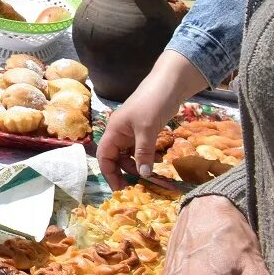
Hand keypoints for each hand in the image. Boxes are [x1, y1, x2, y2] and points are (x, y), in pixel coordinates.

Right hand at [97, 51, 208, 186]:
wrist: (168, 84)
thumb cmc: (152, 104)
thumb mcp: (147, 130)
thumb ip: (143, 153)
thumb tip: (142, 175)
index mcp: (113, 132)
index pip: (104, 157)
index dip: (110, 174)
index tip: (121, 189)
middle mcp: (119, 133)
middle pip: (116, 159)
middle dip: (126, 173)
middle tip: (140, 187)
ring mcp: (132, 132)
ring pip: (130, 155)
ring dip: (139, 166)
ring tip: (153, 175)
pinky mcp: (144, 131)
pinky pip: (141, 150)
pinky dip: (148, 158)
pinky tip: (159, 161)